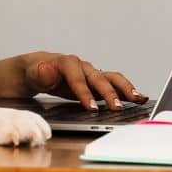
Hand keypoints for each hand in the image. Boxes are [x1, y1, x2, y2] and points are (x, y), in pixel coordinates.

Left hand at [20, 50, 148, 112]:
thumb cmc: (35, 72)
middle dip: (109, 94)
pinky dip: (126, 91)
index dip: (84, 93)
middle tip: (117, 108)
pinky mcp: (96, 83)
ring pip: (112, 79)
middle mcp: (83, 67)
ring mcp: (91, 74)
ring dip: (125, 89)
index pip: (78, 79)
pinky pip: (114, 85)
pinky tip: (138, 99)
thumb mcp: (32, 73)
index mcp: (67, 63)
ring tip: (139, 99)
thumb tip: (47, 70)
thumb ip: (40, 73)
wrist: (36, 69)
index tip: (90, 108)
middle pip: (100, 78)